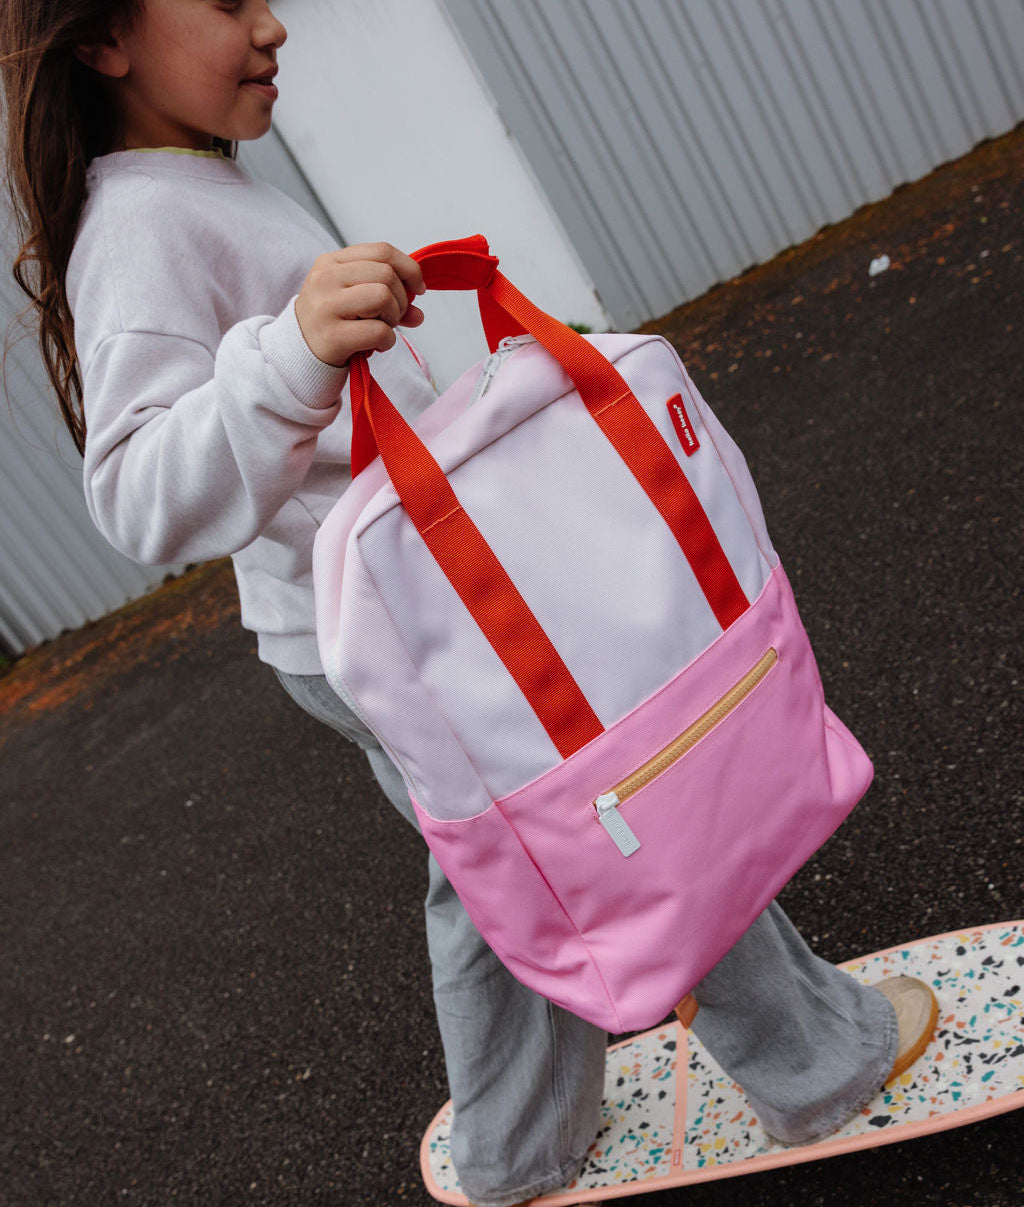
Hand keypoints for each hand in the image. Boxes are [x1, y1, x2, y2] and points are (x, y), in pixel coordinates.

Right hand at [293, 243, 425, 366]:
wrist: (299, 352)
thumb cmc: (332, 322)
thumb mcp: (354, 299)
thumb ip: (388, 296)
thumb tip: (418, 314)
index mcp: (332, 262)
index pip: (382, 251)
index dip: (409, 268)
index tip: (417, 288)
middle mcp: (326, 278)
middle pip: (386, 274)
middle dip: (401, 299)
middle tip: (393, 317)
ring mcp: (326, 306)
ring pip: (383, 297)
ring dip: (394, 317)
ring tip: (383, 329)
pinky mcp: (332, 335)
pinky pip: (378, 331)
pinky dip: (388, 341)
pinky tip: (378, 346)